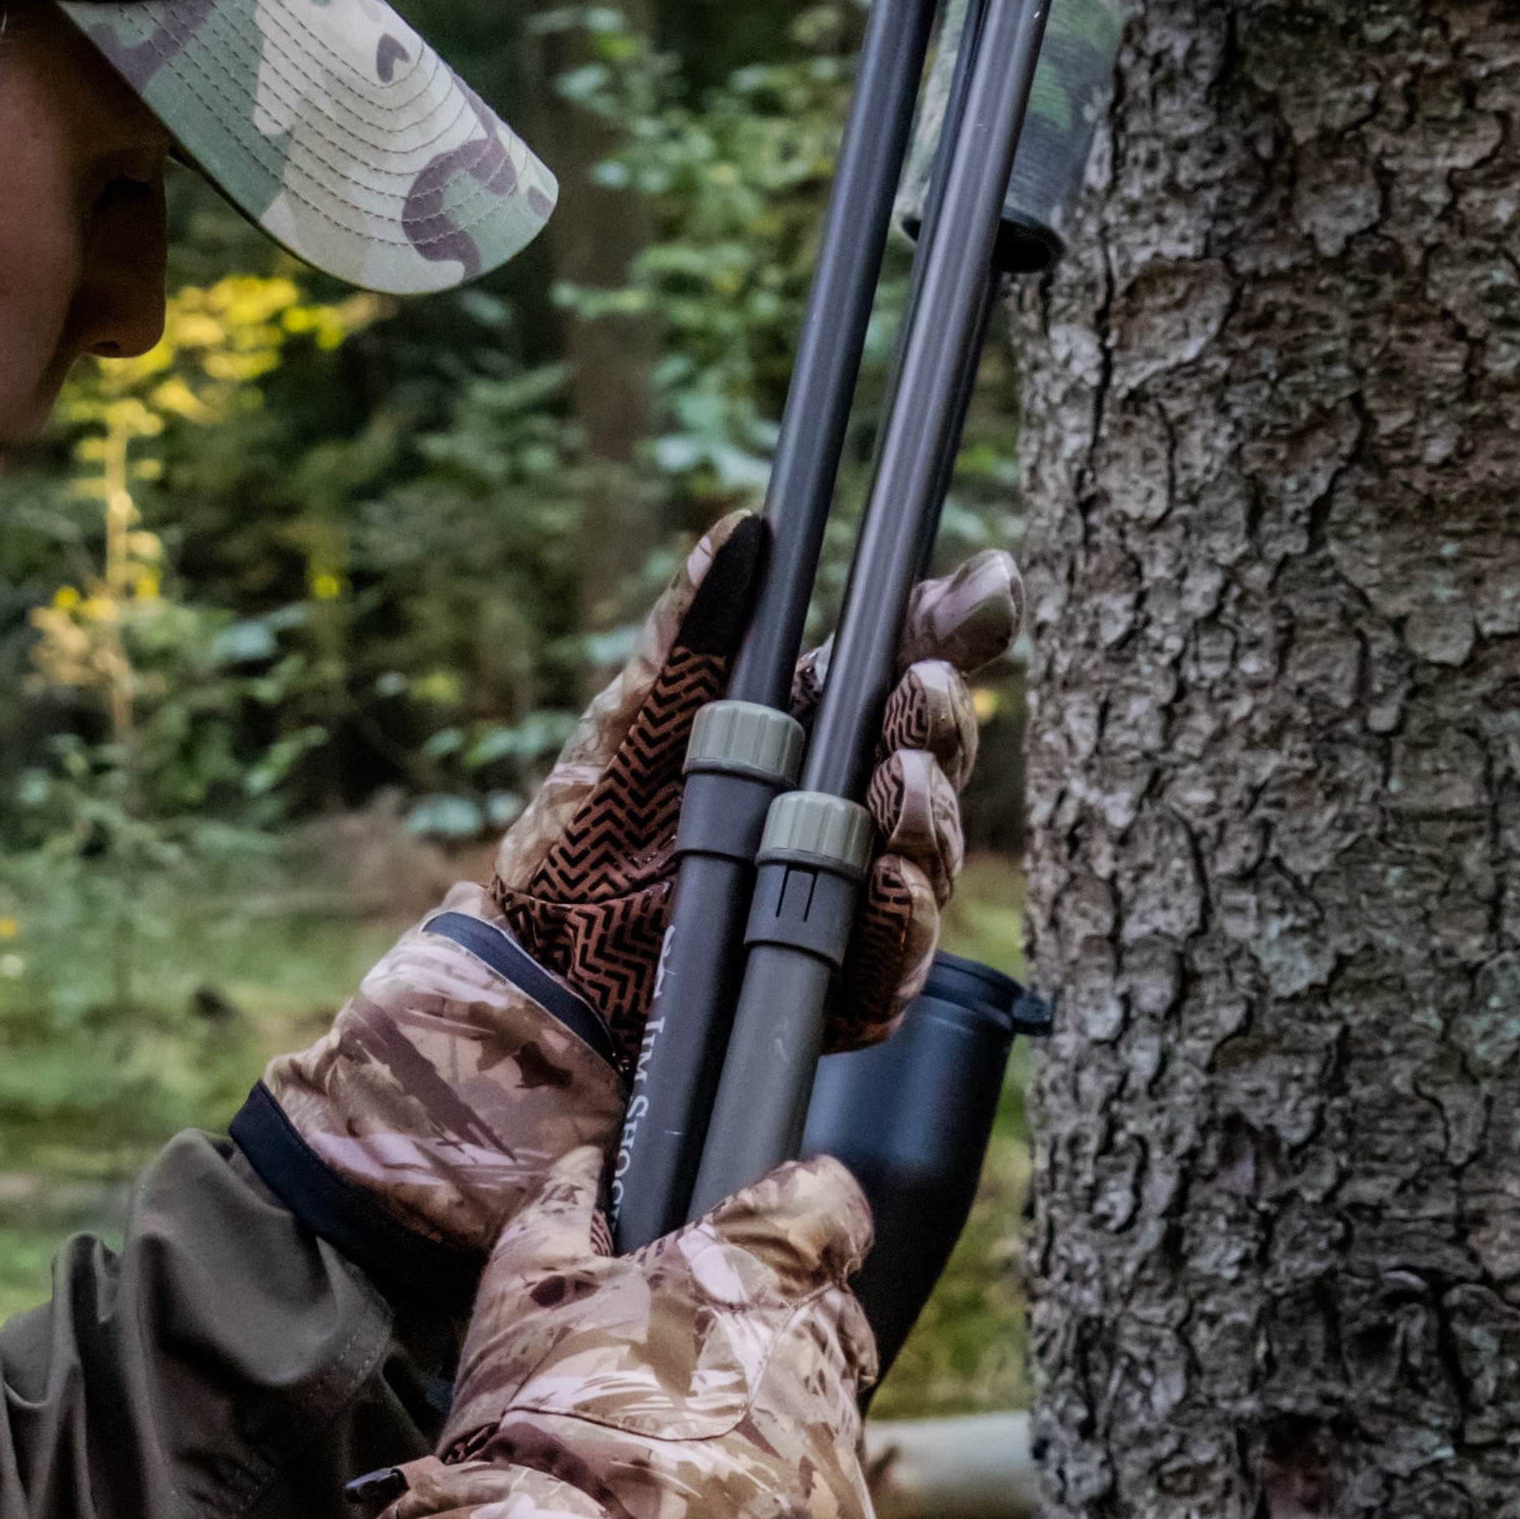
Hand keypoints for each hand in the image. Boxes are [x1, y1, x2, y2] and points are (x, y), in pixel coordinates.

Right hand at [237, 1145, 883, 1518]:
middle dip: (781, 1337)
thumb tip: (583, 1160)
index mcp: (752, 1276)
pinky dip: (785, 1516)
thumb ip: (561, 1214)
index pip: (828, 1207)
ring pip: (829, 1418)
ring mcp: (839, 1447)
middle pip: (834, 1319)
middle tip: (700, 1379)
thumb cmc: (536, 1423)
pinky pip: (830, 1509)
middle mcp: (818, 1352)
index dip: (800, 1217)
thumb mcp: (521, 1298)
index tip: (767, 1240)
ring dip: (778, 1431)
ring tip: (690, 1473)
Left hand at [484, 515, 1017, 1055]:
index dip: (945, 627)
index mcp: (800, 732)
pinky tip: (891, 880)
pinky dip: (901, 920)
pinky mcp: (840, 989)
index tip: (986, 587)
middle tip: (926, 686)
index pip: (896, 669)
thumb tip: (744, 529)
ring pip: (926, 852)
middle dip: (938, 718)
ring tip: (899, 780)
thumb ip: (688, 637)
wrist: (533, 970)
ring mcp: (846, 900)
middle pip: (930, 755)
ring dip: (926, 814)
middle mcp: (837, 811)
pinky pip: (896, 959)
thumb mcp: (629, 725)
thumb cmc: (576, 840)